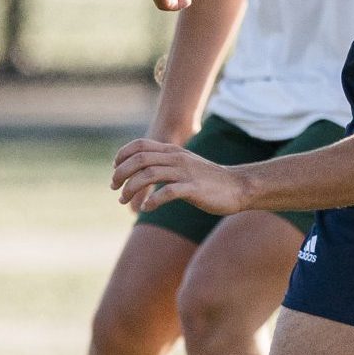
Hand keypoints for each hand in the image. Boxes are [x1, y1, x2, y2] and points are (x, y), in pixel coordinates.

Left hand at [111, 138, 250, 215]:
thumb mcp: (186, 165)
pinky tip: (146, 209)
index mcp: (173, 151)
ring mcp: (186, 173)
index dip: (122, 155)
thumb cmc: (210, 179)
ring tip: (123, 201)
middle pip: (139, 160)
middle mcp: (177, 158)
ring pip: (148, 175)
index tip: (115, 170)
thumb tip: (141, 171)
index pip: (139, 145)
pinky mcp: (194, 188)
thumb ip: (165, 164)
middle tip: (114, 188)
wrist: (239, 186)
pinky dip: (152, 201)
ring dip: (130, 189)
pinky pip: (167, 193)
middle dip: (120, 174)